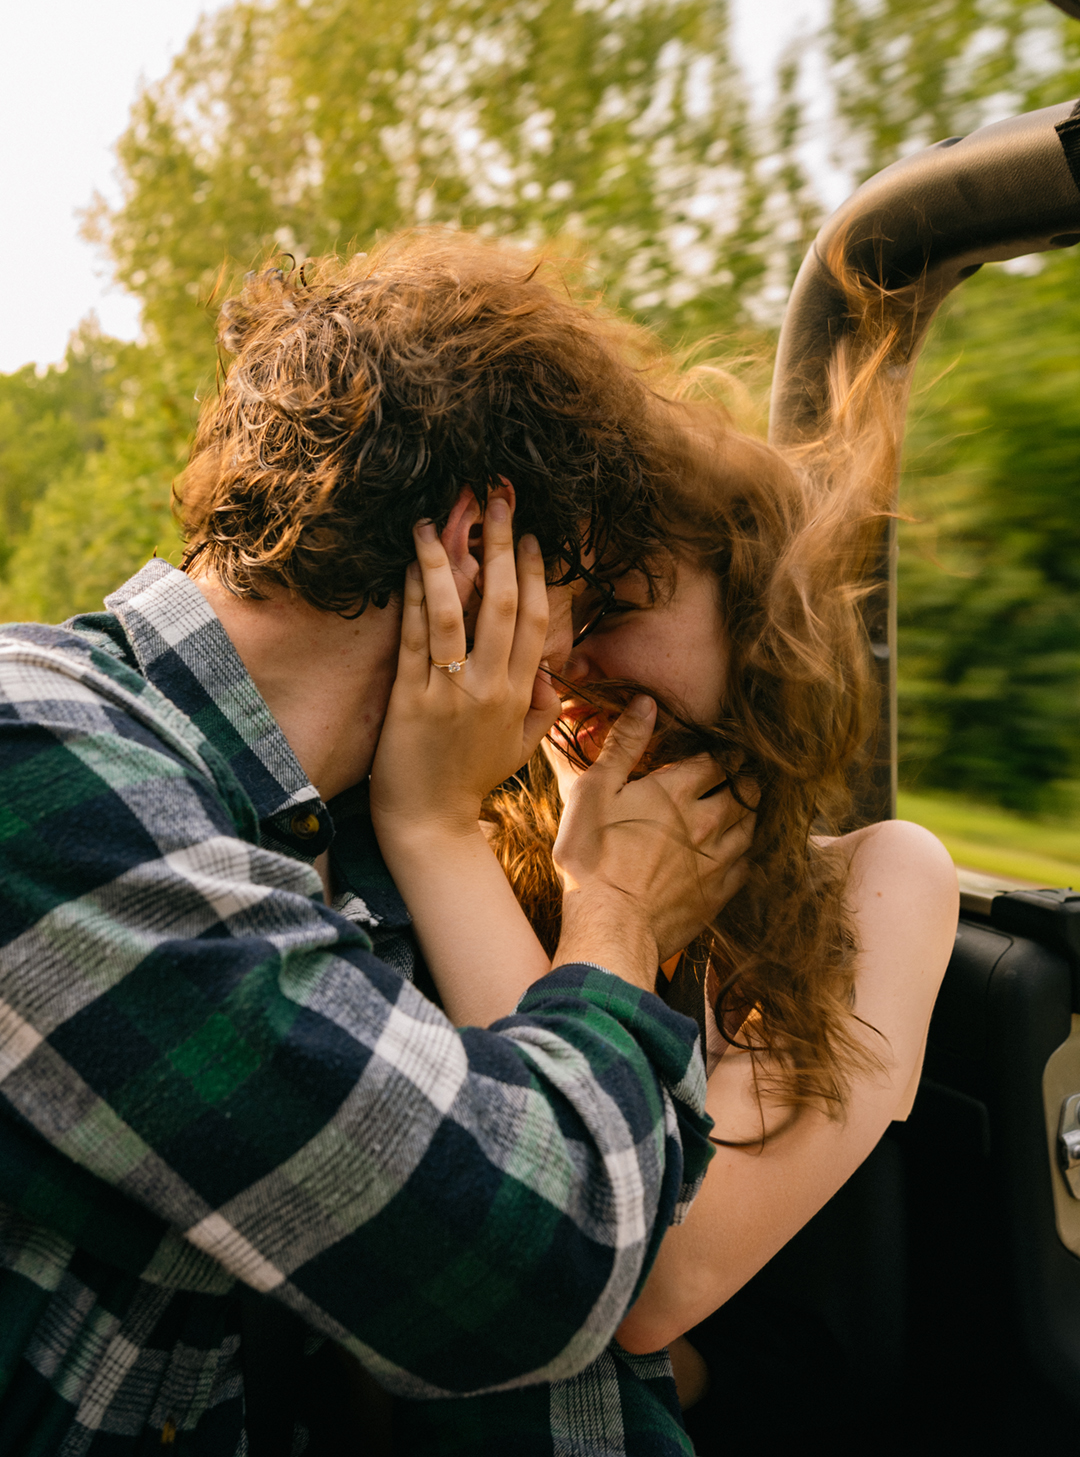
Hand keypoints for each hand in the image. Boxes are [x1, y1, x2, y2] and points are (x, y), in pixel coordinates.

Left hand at [370, 493, 560, 841]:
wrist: (429, 823)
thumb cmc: (472, 780)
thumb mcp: (521, 746)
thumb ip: (542, 705)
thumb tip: (550, 667)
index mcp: (521, 694)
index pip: (534, 620)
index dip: (533, 573)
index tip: (530, 536)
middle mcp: (490, 687)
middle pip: (501, 603)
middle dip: (501, 545)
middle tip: (496, 499)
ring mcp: (449, 692)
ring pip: (453, 613)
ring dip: (447, 560)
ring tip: (436, 519)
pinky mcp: (411, 698)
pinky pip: (415, 637)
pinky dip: (414, 597)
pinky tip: (411, 564)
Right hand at [552, 697, 754, 988]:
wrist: (609, 925)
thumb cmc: (592, 858)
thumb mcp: (593, 792)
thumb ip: (623, 745)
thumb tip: (646, 702)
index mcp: (676, 790)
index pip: (717, 760)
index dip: (722, 753)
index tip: (723, 751)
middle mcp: (707, 821)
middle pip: (744, 790)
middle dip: (745, 779)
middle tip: (742, 774)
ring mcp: (717, 860)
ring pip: (751, 827)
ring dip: (750, 814)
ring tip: (744, 808)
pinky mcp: (718, 895)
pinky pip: (747, 866)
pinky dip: (746, 854)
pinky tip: (738, 853)